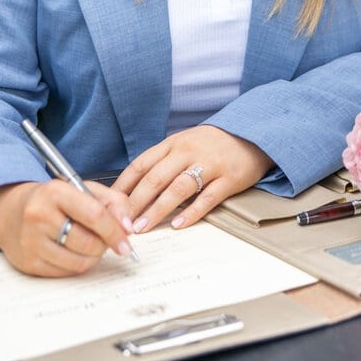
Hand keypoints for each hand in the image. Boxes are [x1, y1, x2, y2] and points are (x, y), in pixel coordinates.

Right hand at [0, 179, 136, 277]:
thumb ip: (112, 202)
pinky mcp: (28, 263)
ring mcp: (31, 241)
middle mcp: (39, 216)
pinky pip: (65, 273)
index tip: (127, 242)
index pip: (94, 214)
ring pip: (78, 262)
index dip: (115, 231)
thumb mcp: (82, 189)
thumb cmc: (52, 200)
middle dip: (104, 245)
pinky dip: (77, 265)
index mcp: (55, 192)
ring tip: (90, 245)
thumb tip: (129, 227)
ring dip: (93, 257)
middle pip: (88, 242)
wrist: (10, 212)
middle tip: (105, 240)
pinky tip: (73, 252)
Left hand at [114, 125, 272, 233]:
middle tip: (121, 222)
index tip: (109, 204)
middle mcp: (188, 151)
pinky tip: (179, 224)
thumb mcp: (184, 144)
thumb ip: (163, 162)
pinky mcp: (229, 178)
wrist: (252, 133)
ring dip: (158, 209)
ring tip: (143, 227)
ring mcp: (209, 164)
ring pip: (178, 188)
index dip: (123, 186)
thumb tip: (133, 189)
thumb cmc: (212, 144)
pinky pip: (207, 197)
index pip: (142, 164)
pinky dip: (192, 212)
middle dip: (136, 202)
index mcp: (173, 143)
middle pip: (156, 177)